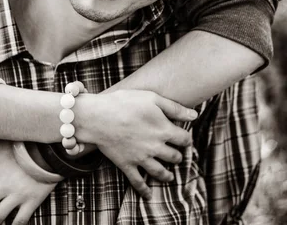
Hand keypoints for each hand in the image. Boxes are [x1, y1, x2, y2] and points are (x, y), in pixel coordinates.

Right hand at [77, 90, 196, 198]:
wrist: (99, 116)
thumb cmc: (125, 102)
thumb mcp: (152, 98)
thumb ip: (175, 108)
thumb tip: (194, 115)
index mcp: (164, 130)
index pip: (184, 139)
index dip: (186, 138)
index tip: (184, 136)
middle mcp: (155, 147)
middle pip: (174, 156)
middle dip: (178, 155)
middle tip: (177, 154)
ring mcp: (141, 158)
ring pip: (160, 172)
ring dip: (167, 174)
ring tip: (169, 175)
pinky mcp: (127, 165)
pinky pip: (138, 182)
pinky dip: (144, 190)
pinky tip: (148, 194)